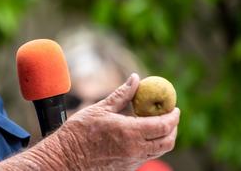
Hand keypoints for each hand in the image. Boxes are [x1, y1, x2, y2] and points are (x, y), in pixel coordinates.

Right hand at [56, 73, 179, 169]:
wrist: (66, 158)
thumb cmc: (79, 132)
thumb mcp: (100, 109)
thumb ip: (122, 95)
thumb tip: (135, 79)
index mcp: (129, 133)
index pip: (163, 126)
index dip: (173, 117)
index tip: (174, 108)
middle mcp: (134, 150)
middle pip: (167, 142)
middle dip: (173, 128)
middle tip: (171, 116)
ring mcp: (131, 162)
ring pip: (158, 151)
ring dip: (164, 138)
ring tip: (158, 125)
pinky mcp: (126, 169)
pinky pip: (146, 157)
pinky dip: (151, 146)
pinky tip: (142, 135)